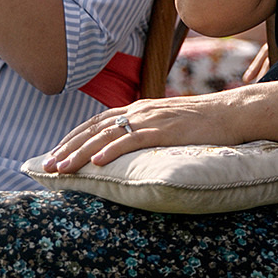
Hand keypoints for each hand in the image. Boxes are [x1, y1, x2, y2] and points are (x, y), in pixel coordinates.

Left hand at [39, 95, 254, 172]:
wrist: (231, 113)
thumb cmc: (203, 123)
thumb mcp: (167, 125)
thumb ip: (147, 131)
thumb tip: (130, 148)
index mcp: (138, 109)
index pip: (96, 122)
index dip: (73, 137)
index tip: (55, 153)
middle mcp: (139, 111)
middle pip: (93, 129)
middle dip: (67, 148)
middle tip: (47, 166)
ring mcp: (150, 120)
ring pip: (106, 135)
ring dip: (80, 153)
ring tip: (62, 168)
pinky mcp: (164, 131)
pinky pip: (133, 140)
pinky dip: (112, 150)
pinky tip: (96, 162)